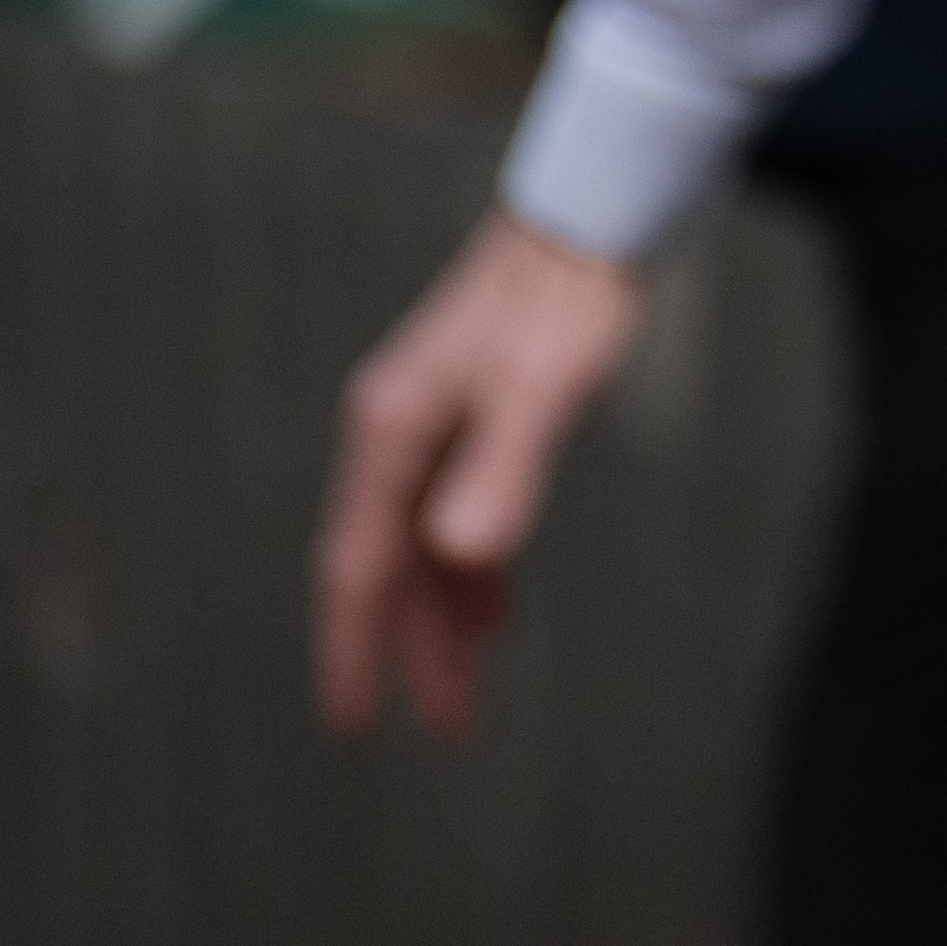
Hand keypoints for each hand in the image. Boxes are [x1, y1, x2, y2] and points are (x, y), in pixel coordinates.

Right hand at [311, 208, 644, 736]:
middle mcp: (393, 433)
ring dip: (443, 618)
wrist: (590, 215)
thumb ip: (504, 470)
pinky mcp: (468, 417)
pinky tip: (493, 607)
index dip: (355, 650)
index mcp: (391, 434)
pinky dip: (467, 568)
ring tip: (469, 692)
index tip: (355, 724)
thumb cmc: (570, 299)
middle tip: (447, 729)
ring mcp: (427, 425)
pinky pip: (450, 515)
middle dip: (411, 650)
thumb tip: (462, 556)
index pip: (358, 567)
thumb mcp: (546, 390)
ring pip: (421, 546)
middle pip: (387, 566)